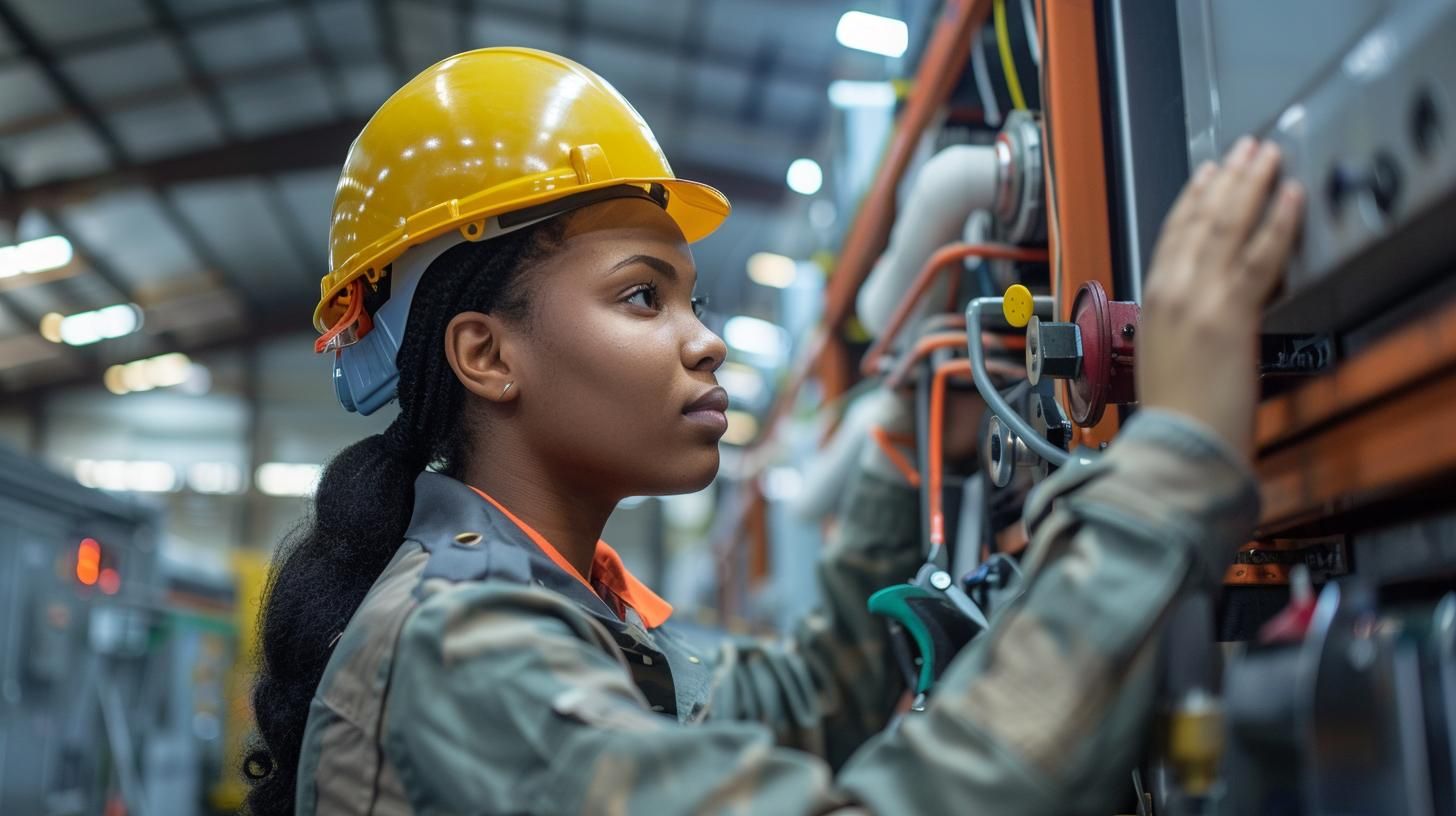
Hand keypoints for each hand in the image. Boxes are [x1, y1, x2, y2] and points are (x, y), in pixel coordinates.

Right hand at [1137, 137, 1305, 458]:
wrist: (1176, 446)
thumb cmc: (1173, 415)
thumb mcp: (1164, 356)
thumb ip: (1180, 322)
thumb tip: (1204, 307)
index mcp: (1150, 301)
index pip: (1172, 234)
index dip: (1193, 199)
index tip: (1211, 175)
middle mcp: (1170, 292)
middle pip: (1200, 221)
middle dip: (1227, 180)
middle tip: (1248, 149)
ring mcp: (1198, 300)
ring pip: (1227, 228)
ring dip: (1251, 186)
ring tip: (1268, 157)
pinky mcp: (1229, 314)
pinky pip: (1258, 257)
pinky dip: (1276, 223)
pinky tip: (1290, 197)